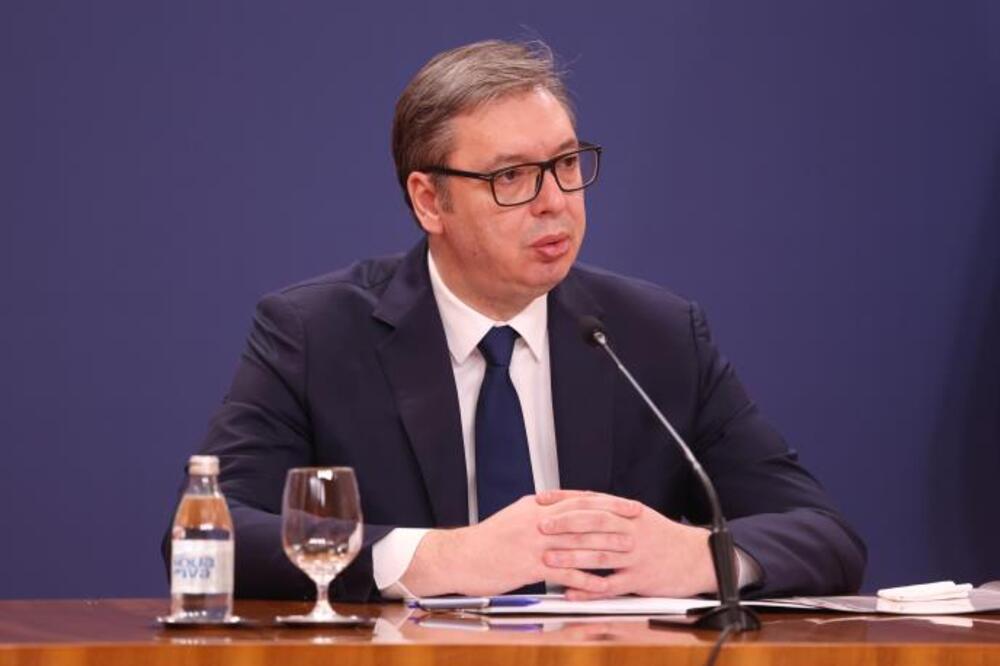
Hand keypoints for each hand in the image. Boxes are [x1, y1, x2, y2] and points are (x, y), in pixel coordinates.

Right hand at [399, 495, 637, 596]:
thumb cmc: (487, 542)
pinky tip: (601, 583)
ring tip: (628, 549)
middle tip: (637, 521)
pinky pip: (564, 571)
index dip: (606, 501)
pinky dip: (585, 577)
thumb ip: (541, 515)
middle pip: (584, 516)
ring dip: (606, 545)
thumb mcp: (516, 518)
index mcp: (536, 507)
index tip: (627, 503)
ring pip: (578, 541)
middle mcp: (538, 520)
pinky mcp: (529, 565)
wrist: (460, 557)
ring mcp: (534, 543)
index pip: (579, 499)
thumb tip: (561, 511)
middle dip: (614, 517)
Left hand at [536, 489, 715, 599]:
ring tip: (549, 559)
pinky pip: (612, 586)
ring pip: (600, 555)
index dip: (565, 498)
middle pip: (595, 524)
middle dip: (565, 524)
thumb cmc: (662, 538)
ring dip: (572, 557)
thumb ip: (611, 511)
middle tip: (541, 526)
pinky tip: (572, 591)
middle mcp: (632, 530)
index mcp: (628, 512)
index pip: (592, 500)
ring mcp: (636, 555)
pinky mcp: (641, 579)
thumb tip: (577, 504)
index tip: (543, 499)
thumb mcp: (639, 516)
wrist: (697, 558)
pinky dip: (590, 589)